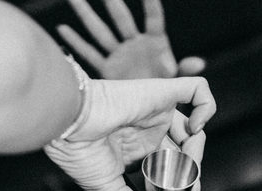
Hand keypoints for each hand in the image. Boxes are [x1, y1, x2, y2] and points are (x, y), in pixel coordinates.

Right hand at [44, 79, 211, 190]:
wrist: (67, 123)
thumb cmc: (77, 153)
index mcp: (138, 156)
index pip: (171, 178)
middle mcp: (150, 135)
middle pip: (187, 160)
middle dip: (195, 187)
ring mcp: (158, 114)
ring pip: (195, 133)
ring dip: (197, 156)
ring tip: (186, 172)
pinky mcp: (161, 93)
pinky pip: (197, 90)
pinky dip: (206, 106)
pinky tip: (195, 128)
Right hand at [58, 0, 205, 80]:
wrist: (150, 110)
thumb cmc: (166, 92)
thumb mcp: (175, 81)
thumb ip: (185, 70)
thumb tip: (199, 64)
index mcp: (154, 43)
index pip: (153, 20)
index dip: (151, 5)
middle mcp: (134, 44)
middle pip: (121, 19)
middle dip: (113, 3)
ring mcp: (118, 54)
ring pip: (100, 31)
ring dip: (87, 15)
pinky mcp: (107, 68)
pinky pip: (90, 53)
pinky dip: (76, 43)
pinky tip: (62, 30)